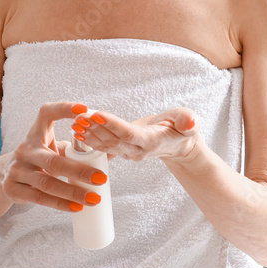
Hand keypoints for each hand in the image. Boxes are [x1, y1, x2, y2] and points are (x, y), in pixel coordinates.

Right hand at [0, 102, 108, 211]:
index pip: (46, 113)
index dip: (64, 108)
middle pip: (54, 160)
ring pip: (47, 183)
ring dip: (73, 192)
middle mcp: (25, 150)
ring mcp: (17, 170)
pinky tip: (76, 207)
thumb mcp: (50, 147)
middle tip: (101, 178)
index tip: (84, 109)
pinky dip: (60, 204)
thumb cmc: (39, 159)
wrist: (4, 176)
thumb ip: (73, 147)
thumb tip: (111, 151)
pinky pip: (40, 198)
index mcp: (35, 134)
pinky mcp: (13, 189)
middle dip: (79, 171)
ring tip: (93, 198)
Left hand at [74, 107, 200, 162]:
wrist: (178, 145)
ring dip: (89, 135)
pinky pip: (105, 147)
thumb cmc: (183, 130)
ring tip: (75, 123)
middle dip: (94, 129)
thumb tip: (190, 123)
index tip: (97, 115)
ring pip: (106, 144)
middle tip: (78, 118)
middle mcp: (138, 150)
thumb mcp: (191, 122)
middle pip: (113, 140)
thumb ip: (189, 121)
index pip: (128, 133)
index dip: (112, 125)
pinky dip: (91, 140)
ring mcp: (129, 153)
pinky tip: (78, 134)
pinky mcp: (123, 151)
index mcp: (151, 141)